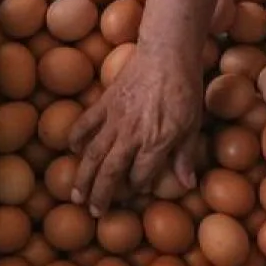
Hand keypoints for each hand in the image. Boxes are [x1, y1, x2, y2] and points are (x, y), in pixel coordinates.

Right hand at [68, 46, 202, 215]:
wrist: (167, 54)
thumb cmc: (185, 90)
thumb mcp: (192, 125)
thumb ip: (185, 156)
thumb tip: (188, 185)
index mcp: (155, 143)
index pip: (140, 177)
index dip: (136, 188)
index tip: (135, 191)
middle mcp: (131, 136)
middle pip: (110, 172)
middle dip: (101, 195)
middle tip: (94, 212)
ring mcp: (114, 119)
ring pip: (93, 155)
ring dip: (83, 177)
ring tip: (76, 195)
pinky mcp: (104, 103)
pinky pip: (85, 124)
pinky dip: (76, 138)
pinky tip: (73, 150)